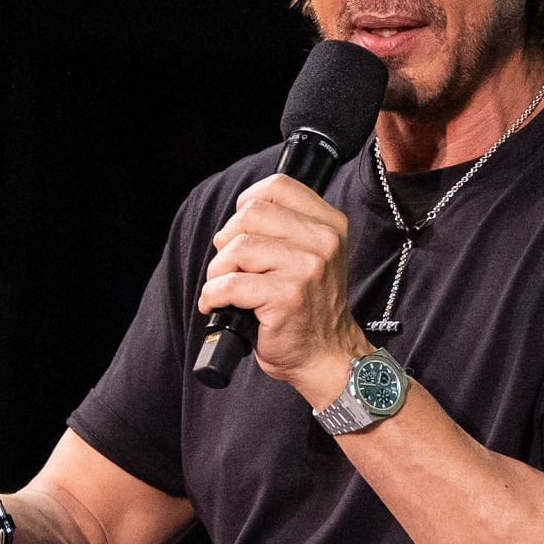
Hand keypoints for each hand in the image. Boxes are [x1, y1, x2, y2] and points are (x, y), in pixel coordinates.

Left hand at [197, 174, 371, 400]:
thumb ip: (286, 229)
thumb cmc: (309, 308)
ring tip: (223, 289)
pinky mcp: (287, 296)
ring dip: (218, 271)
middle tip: (229, 267)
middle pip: (250, 214)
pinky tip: (217, 305)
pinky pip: (231, 284)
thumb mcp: (312, 257)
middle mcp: (323, 242)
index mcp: (330, 225)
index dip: (246, 204)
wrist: (328, 355)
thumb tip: (237, 216)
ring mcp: (307, 269)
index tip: (239, 230)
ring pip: (237, 248)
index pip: (277, 187)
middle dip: (227, 240)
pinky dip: (213, 295)